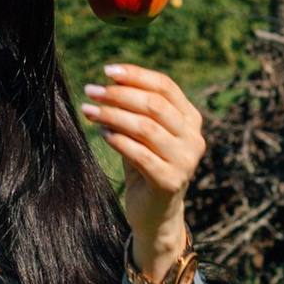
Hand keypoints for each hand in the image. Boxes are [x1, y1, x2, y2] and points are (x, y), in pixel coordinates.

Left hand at [80, 60, 205, 283]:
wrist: (154, 213)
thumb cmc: (144, 165)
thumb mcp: (142, 133)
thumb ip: (135, 109)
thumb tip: (109, 80)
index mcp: (191, 119)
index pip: (166, 86)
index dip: (136, 75)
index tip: (107, 70)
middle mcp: (194, 138)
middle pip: (155, 105)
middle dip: (119, 94)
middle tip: (91, 90)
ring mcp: (186, 161)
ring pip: (146, 127)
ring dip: (113, 115)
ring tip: (89, 110)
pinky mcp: (170, 182)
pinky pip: (140, 154)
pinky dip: (119, 141)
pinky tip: (102, 134)